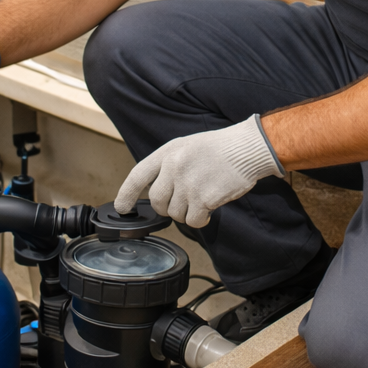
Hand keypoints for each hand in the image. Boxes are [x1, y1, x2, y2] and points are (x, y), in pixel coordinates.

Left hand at [114, 115, 284, 227]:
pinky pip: (193, 221)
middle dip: (167, 207)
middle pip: (157, 201)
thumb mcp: (186, 146)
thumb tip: (156, 191)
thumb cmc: (219, 148)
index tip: (122, 207)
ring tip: (202, 199)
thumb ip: (168, 165)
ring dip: (187, 213)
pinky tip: (209, 208)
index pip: (137, 175)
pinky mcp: (203, 198)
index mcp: (167, 153)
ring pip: (175, 214)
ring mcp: (187, 184)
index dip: (126, 194)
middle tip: (183, 202)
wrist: (246, 149)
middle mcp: (173, 167)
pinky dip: (200, 220)